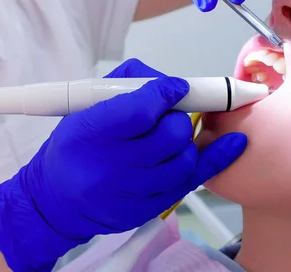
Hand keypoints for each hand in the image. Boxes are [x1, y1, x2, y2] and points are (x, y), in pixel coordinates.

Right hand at [0, 59, 246, 271]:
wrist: (57, 200)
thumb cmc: (73, 146)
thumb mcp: (84, 105)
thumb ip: (127, 83)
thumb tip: (171, 81)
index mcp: (90, 132)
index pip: (140, 109)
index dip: (166, 93)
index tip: (177, 87)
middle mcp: (110, 166)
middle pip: (169, 135)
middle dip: (178, 116)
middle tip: (170, 113)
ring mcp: (131, 192)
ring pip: (183, 159)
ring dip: (187, 140)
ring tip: (174, 134)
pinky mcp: (147, 210)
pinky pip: (190, 183)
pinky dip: (214, 160)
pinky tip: (234, 144)